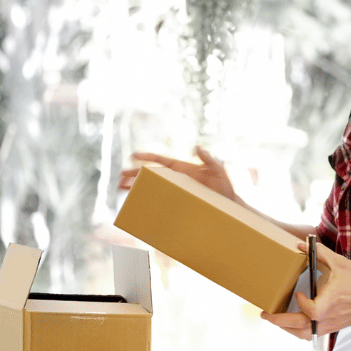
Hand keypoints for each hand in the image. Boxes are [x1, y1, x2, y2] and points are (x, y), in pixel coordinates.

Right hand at [119, 146, 236, 201]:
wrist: (228, 203)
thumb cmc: (224, 186)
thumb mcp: (218, 170)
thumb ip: (209, 159)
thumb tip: (198, 147)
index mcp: (183, 168)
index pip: (161, 160)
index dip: (147, 157)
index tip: (134, 156)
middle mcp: (176, 177)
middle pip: (151, 173)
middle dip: (136, 174)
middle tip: (121, 175)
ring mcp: (175, 188)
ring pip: (152, 185)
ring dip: (137, 186)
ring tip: (122, 187)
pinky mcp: (177, 199)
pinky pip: (159, 197)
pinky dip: (147, 197)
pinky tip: (136, 200)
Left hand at [261, 239, 350, 338]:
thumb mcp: (341, 264)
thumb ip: (320, 254)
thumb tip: (301, 245)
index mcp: (330, 302)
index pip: (310, 310)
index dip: (301, 303)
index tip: (297, 293)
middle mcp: (328, 317)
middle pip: (299, 327)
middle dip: (279, 321)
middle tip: (265, 314)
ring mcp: (329, 324)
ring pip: (303, 333)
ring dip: (287, 328)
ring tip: (275, 320)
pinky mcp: (331, 327)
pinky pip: (310, 334)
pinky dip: (298, 331)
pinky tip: (292, 323)